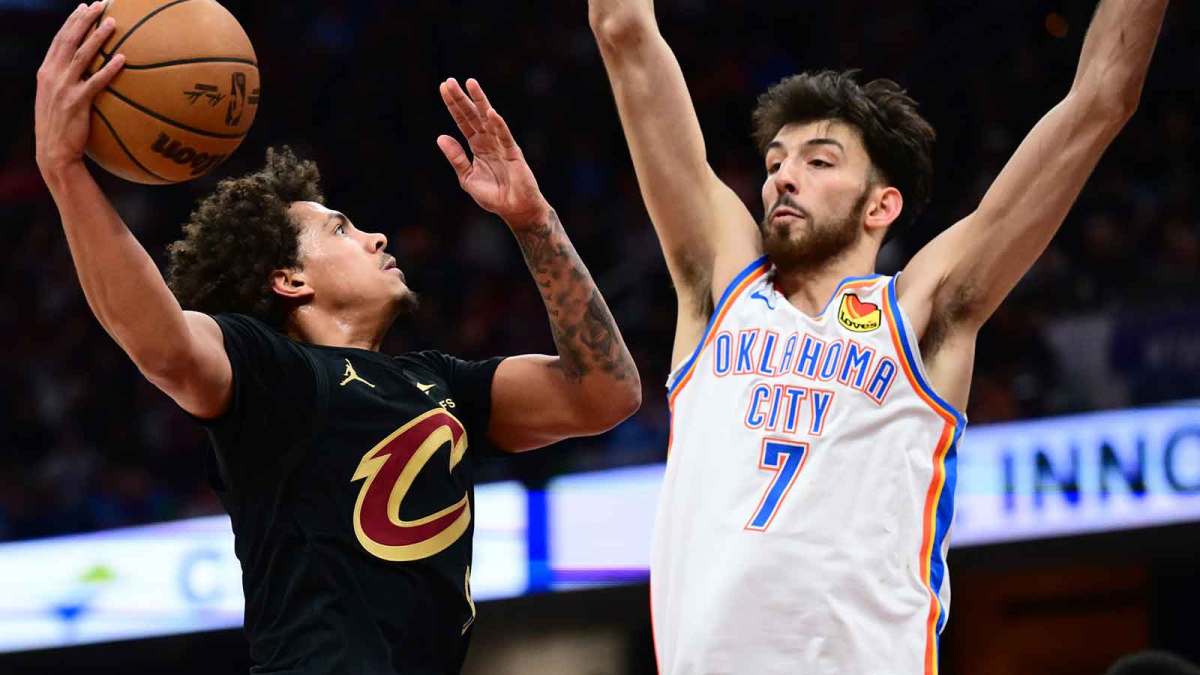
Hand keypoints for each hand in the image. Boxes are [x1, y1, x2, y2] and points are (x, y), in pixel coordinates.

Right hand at [34, 2, 124, 174]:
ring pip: (81, 56)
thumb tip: (87, 69)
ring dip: (98, 38)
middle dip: (84, 19)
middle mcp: (51, 75)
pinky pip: (95, 82)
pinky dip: (109, 69)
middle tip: (100, 4)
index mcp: (45, 72)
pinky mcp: (76, 103)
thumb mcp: (55, 98)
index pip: (59, 39)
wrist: (52, 152)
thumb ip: (66, 81)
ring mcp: (63, 88)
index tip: (85, 6)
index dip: (72, 21)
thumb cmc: (59, 127)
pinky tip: (122, 59)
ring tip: (113, 23)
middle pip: (68, 40)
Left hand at [437, 78, 549, 227]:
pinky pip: (505, 137)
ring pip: (488, 120)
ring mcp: (501, 145)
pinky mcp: (513, 154)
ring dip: (479, 102)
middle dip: (461, 99)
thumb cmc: (493, 196)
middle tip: (450, 81)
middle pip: (473, 116)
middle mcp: (489, 142)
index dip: (453, 106)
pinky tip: (490, 112)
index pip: (463, 122)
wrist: (514, 210)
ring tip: (470, 84)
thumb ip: (456, 158)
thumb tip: (440, 137)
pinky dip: (498, 125)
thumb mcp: (467, 177)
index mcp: (477, 146)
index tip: (443, 88)